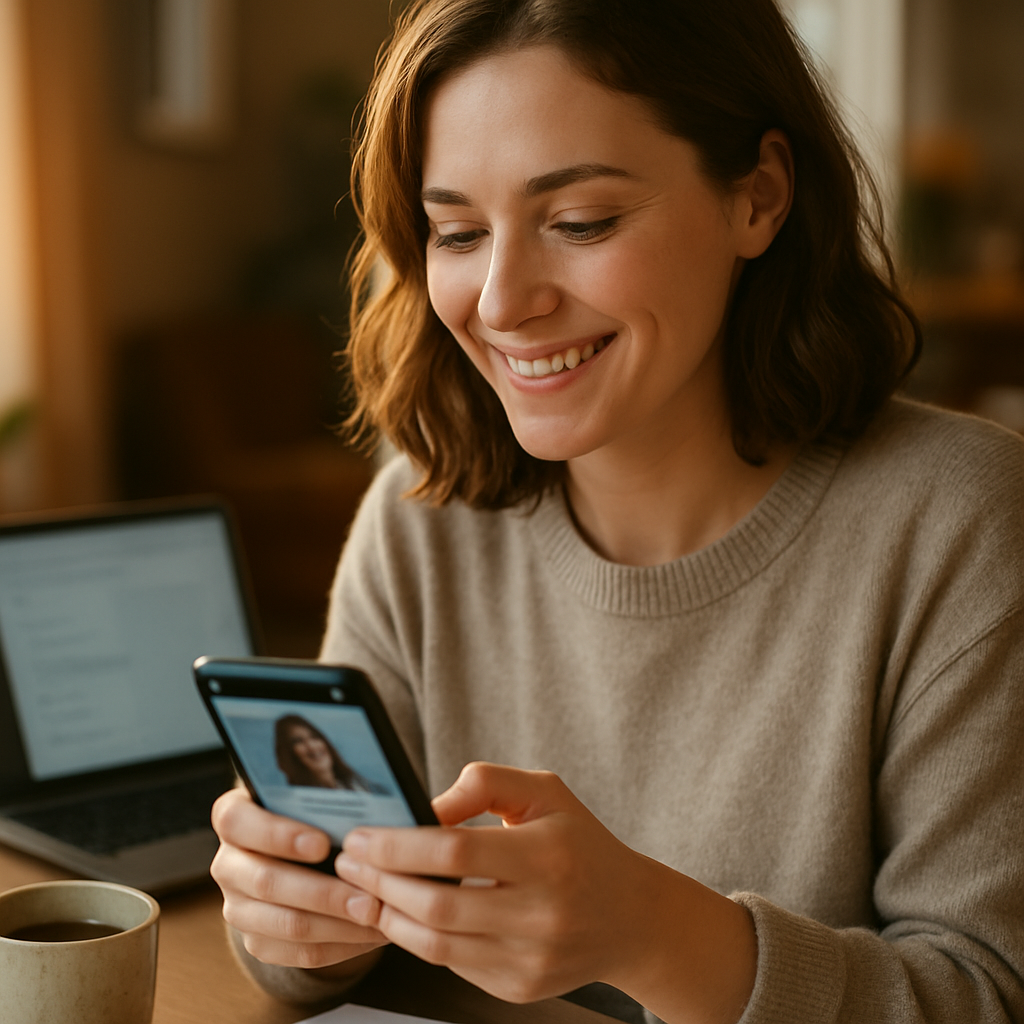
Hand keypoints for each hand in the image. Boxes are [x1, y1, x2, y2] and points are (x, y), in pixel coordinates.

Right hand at [210, 787, 387, 971]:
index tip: (323, 844)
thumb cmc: (314, 811)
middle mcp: (227, 864)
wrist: (303, 849)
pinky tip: (370, 932)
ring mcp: (238, 907)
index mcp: (233, 817)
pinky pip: (298, 952)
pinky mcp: (258, 940)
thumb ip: (327, 800)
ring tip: (375, 916)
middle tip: (367, 897)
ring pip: (285, 923)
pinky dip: (339, 944)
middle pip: (265, 882)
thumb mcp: (314, 796)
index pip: (237, 822)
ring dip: (336, 924)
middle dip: (322, 892)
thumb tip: (364, 817)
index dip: (277, 834)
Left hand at [334, 763, 755, 1021]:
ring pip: (437, 944)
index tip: (361, 836)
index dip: (399, 845)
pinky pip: (453, 965)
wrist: (630, 917)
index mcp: (548, 855)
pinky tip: (402, 912)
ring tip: (364, 889)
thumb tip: (425, 807)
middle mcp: (542, 913)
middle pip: (438, 904)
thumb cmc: (578, 842)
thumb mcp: (544, 791)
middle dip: (381, 883)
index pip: (456, 851)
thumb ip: (484, 782)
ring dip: (389, 916)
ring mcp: (531, 959)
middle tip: (349, 861)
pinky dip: (419, 939)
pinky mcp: (520, 987)